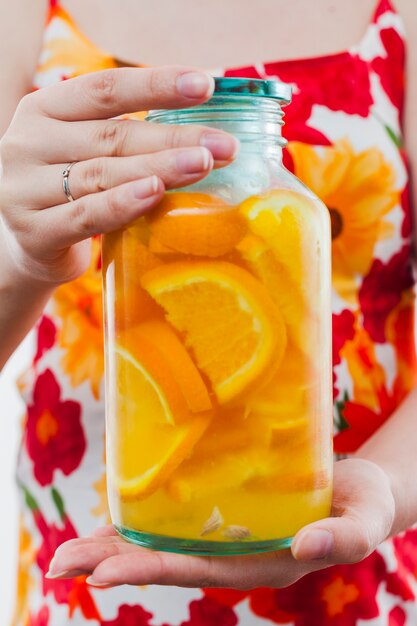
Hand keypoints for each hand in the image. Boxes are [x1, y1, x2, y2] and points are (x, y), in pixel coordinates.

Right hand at [0, 66, 237, 284]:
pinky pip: (87, 215)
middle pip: (111, 135)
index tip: (205, 85)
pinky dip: (123, 204)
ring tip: (205, 165)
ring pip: (103, 174)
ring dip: (160, 168)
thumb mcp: (84, 153)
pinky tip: (155, 194)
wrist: (28, 247)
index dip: (156, 85)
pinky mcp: (35, 232)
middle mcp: (28, 143)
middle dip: (174, 137)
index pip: (104, 90)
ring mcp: (26, 189)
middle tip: (225, 145)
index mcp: (43, 110)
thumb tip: (203, 134)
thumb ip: (122, 138)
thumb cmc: (69, 192)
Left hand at [47, 458, 395, 588]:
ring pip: (159, 542)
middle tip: (56, 564)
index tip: (101, 577)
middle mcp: (230, 553)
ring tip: (64, 553)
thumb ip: (342, 537)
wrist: (355, 489)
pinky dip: (137, 520)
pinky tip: (109, 520)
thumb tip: (307, 546)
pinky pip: (172, 518)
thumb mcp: (364, 520)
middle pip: (163, 560)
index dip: (149, 571)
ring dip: (111, 545)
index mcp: (258, 562)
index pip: (195, 570)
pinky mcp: (218, 512)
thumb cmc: (361, 504)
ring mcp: (220, 533)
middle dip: (109, 563)